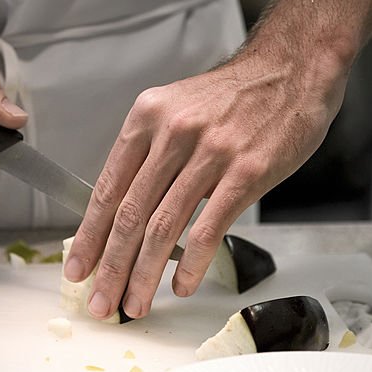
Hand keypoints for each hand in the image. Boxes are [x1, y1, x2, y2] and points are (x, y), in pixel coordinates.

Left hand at [64, 43, 348, 318]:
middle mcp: (172, 133)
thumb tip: (124, 214)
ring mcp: (209, 153)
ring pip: (162, 228)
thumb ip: (150, 155)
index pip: (108, 190)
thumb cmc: (234, 97)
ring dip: (144, 275)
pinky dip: (190, 265)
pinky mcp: (245, 173)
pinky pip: (207, 230)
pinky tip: (181, 286)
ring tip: (135, 304)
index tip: (78, 269)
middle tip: (101, 302)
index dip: (89, 237)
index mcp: (147, 118)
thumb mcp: (177, 110)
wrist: (293, 67)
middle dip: (110, 268)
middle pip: (129, 216)